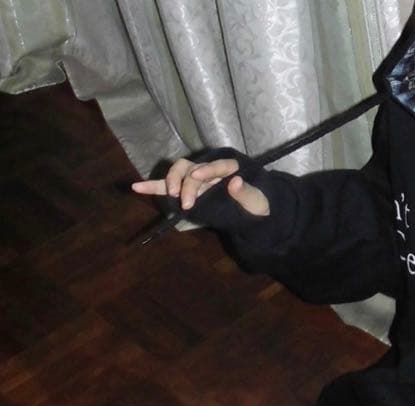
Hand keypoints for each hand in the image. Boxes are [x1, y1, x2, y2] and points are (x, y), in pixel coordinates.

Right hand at [131, 157, 268, 216]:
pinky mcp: (187, 189)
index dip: (207, 169)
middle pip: (193, 168)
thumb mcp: (258, 202)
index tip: (197, 176)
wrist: (252, 212)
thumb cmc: (258, 205)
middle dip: (187, 183)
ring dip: (171, 182)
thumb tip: (236, 182)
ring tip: (171, 196)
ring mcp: (198, 178)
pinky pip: (168, 185)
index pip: (218, 165)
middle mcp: (211, 169)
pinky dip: (153, 186)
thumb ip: (247, 193)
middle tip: (186, 203)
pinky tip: (137, 187)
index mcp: (230, 168)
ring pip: (179, 171)